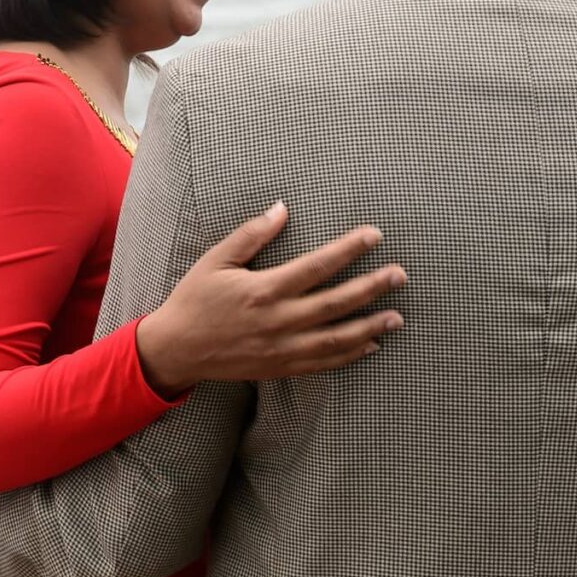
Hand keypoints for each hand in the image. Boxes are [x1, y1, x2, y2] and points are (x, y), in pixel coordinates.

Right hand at [134, 205, 403, 394]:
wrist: (177, 349)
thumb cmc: (195, 299)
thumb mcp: (215, 260)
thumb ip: (251, 234)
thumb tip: (282, 208)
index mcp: (263, 289)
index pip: (317, 265)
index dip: (349, 249)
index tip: (374, 235)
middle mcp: (278, 321)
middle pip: (336, 303)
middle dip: (372, 287)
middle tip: (400, 274)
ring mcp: (282, 348)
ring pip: (337, 338)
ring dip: (370, 326)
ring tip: (397, 315)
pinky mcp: (281, 367)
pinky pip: (324, 363)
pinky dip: (350, 355)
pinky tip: (371, 345)